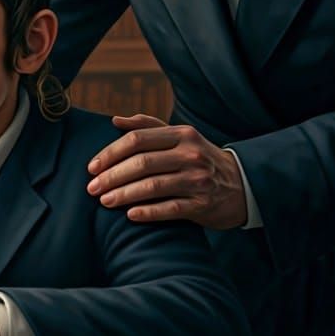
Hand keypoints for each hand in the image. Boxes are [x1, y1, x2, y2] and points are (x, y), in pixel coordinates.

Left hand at [86, 115, 247, 228]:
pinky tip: (130, 215)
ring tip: (104, 201)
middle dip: (112, 176)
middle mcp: (190, 154)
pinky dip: (148, 212)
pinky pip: (170, 208)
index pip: (137, 139)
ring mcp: (198, 179)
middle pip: (142, 163)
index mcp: (181, 134)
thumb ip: (148, 126)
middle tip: (92, 188)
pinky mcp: (204, 204)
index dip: (111, 152)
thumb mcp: (180, 136)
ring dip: (124, 194)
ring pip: (153, 186)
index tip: (92, 167)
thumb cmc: (200, 159)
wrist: (242, 185)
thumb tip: (115, 120)